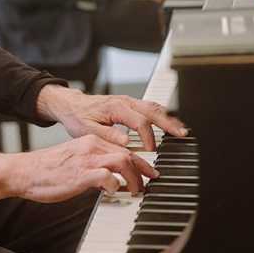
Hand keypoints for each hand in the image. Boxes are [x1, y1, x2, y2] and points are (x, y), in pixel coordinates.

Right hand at [0, 135, 158, 204]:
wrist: (24, 172)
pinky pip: (106, 176)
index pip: (123, 147)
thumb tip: (112, 180)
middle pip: (128, 153)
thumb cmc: (47, 171)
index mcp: (91, 141)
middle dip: (143, 169)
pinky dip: (115, 184)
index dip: (140, 161)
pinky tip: (115, 192)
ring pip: (123, 160)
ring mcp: (86, 159)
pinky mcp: (80, 174)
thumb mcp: (75, 162)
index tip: (148, 172)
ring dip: (134, 178)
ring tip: (137, 190)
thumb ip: (94, 166)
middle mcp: (91, 146)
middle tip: (150, 182)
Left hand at [36, 85, 188, 149]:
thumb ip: (107, 136)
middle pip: (153, 110)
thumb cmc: (78, 117)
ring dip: (169, 118)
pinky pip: (149, 107)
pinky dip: (162, 115)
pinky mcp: (129, 104)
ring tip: (181, 130)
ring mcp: (128, 101)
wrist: (71, 105)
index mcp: (116, 108)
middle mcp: (125, 102)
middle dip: (169, 123)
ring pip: (154, 107)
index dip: (148, 137)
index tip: (152, 150)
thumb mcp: (87, 130)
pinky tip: (169, 123)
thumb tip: (126, 143)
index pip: (140, 121)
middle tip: (182, 134)